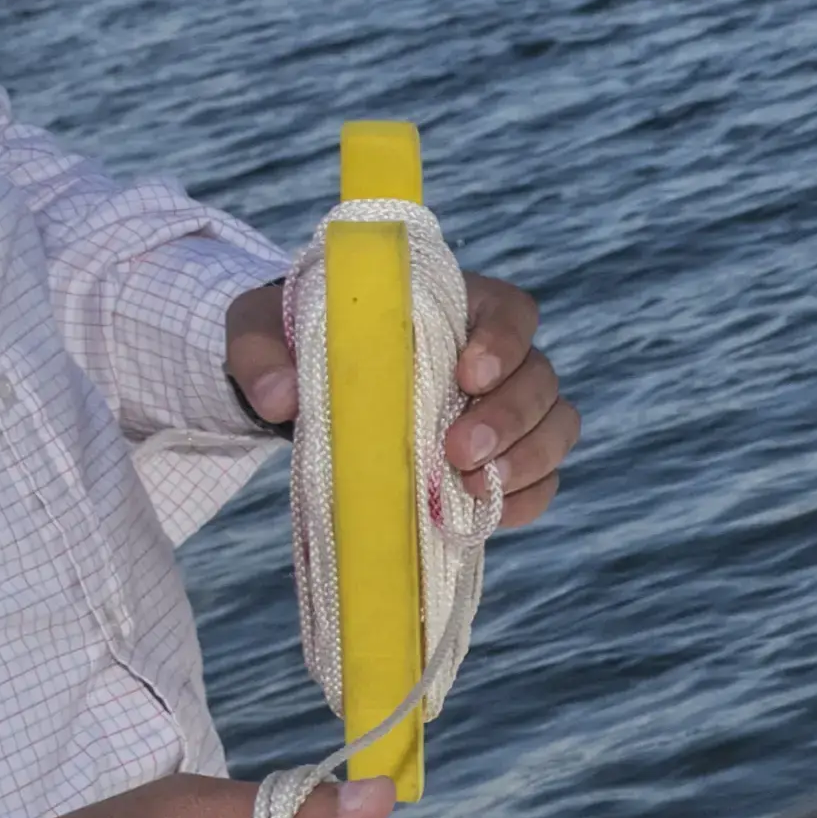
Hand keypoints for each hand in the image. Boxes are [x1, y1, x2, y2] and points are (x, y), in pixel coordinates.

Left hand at [223, 268, 582, 524]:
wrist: (303, 383)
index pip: (512, 312)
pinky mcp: (502, 458)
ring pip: (555, 427)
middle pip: (541, 378)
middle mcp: (497, 357)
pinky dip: (523, 498)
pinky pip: (542, 478)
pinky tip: (486, 511)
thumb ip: (262, 353)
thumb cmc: (294, 342)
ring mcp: (506, 410)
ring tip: (472, 485)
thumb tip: (280, 399)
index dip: (504, 342)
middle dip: (509, 418)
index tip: (467, 374)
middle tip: (457, 451)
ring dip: (527, 459)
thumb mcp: (260, 329)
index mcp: (455, 306)